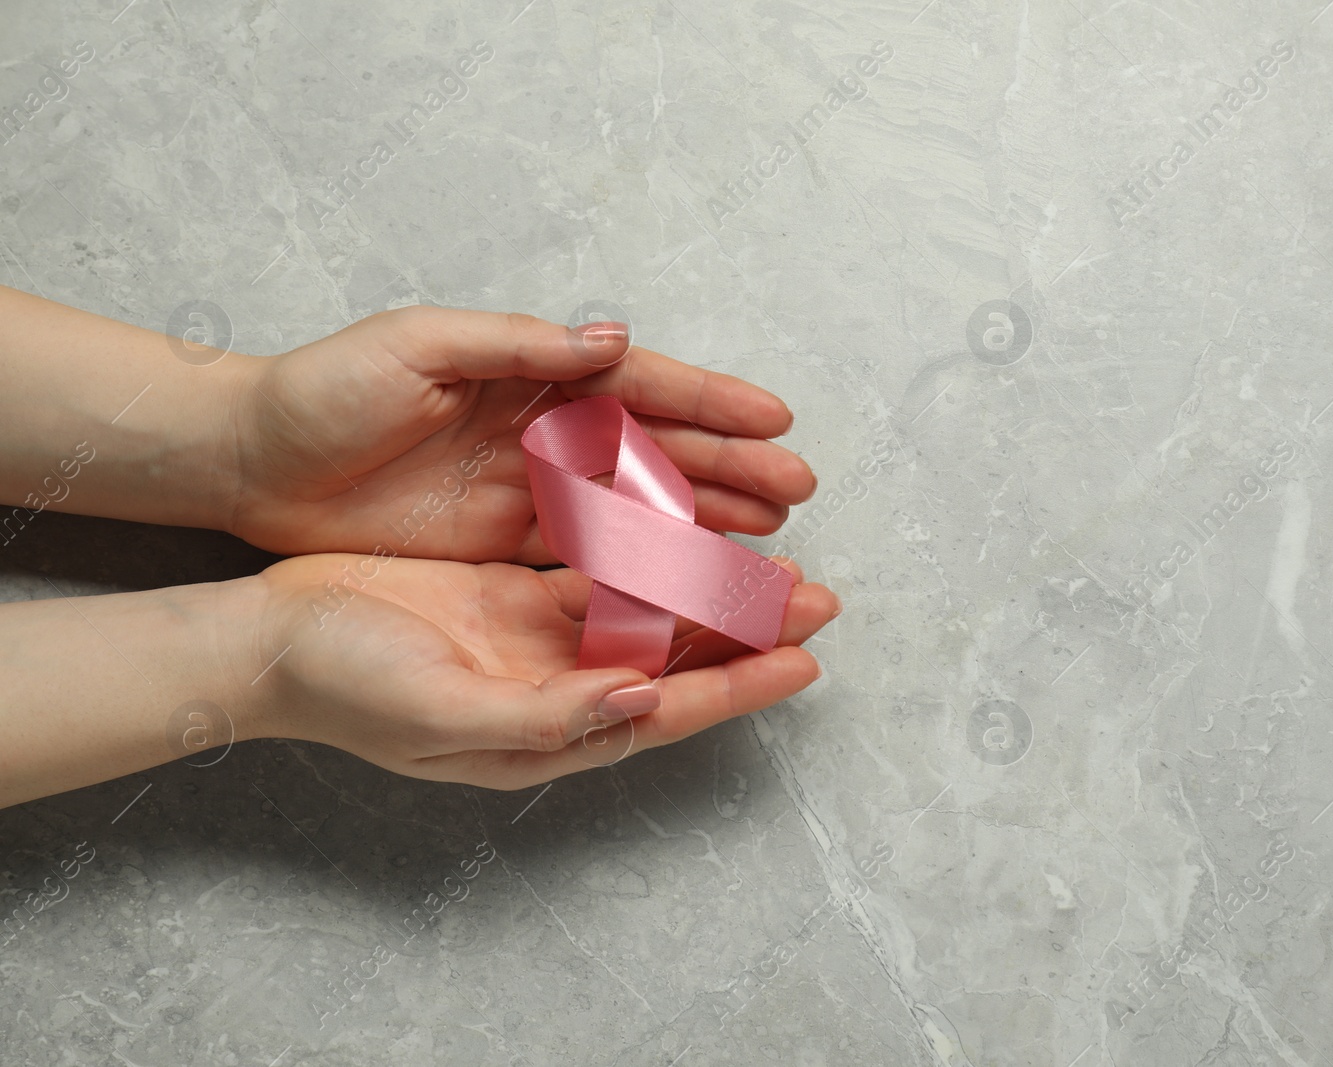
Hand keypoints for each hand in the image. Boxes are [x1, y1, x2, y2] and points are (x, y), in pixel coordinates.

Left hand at [226, 306, 817, 561]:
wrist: (252, 463)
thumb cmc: (323, 392)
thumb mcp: (415, 347)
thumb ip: (516, 346)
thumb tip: (611, 339)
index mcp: (531, 372)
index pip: (640, 385)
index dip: (711, 403)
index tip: (775, 422)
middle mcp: (544, 430)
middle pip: (657, 449)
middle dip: (730, 467)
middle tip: (796, 490)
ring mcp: (530, 489)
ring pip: (639, 505)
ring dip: (705, 518)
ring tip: (769, 536)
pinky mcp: (506, 542)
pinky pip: (593, 554)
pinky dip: (646, 564)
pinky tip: (693, 575)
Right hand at [248, 552, 837, 788]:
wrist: (266, 641)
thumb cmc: (343, 686)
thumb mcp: (443, 713)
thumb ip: (547, 715)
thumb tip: (642, 702)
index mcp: (547, 731)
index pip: (668, 711)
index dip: (739, 687)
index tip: (806, 660)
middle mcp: (556, 688)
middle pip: (675, 662)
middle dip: (745, 632)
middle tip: (816, 596)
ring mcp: (536, 641)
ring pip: (648, 613)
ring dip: (707, 588)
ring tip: (771, 559)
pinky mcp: (512, 595)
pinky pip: (600, 571)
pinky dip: (646, 550)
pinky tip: (686, 524)